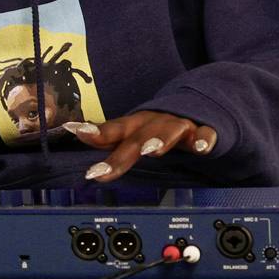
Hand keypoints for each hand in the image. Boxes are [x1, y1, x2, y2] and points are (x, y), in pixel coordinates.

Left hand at [61, 113, 217, 182]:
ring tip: (150, 151)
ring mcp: (180, 126)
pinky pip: (206, 134)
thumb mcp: (132, 131)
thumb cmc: (158, 125)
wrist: (199, 108)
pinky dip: (204, 140)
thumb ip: (105, 136)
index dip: (95, 133)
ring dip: (160, 140)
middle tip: (104, 170)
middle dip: (122, 154)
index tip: (75, 131)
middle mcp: (155, 122)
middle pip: (138, 138)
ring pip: (171, 131)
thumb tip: (72, 131)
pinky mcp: (204, 131)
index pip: (113, 129)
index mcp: (136, 124)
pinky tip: (200, 148)